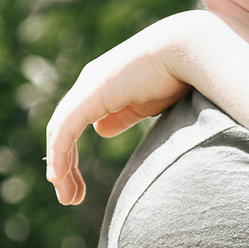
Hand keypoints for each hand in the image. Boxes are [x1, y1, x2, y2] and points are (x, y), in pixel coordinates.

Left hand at [43, 11, 221, 203]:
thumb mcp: (147, 103)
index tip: (76, 183)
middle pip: (63, 129)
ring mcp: (87, 89)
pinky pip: (64, 132)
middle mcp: (89, 85)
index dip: (70, 154)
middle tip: (70, 197)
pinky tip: (60, 178)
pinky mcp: (90, 96)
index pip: (74, 123)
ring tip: (69, 197)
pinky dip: (59, 156)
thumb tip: (100, 130)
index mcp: (102, 86)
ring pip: (59, 133)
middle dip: (63, 165)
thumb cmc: (180, 74)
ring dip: (60, 168)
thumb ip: (123, 116)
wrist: (189, 50)